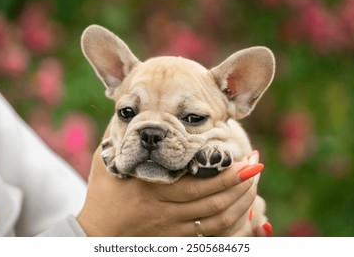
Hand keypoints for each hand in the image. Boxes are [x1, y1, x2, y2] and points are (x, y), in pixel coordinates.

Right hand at [77, 145, 264, 235]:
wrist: (96, 235)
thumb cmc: (102, 193)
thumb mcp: (106, 161)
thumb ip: (121, 137)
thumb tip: (136, 114)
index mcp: (151, 188)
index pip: (198, 182)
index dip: (227, 172)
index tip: (245, 156)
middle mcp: (165, 210)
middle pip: (214, 200)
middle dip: (241, 183)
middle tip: (257, 166)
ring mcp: (172, 228)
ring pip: (217, 219)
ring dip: (240, 202)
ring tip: (253, 184)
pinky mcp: (175, 239)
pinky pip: (211, 236)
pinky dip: (230, 222)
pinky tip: (241, 208)